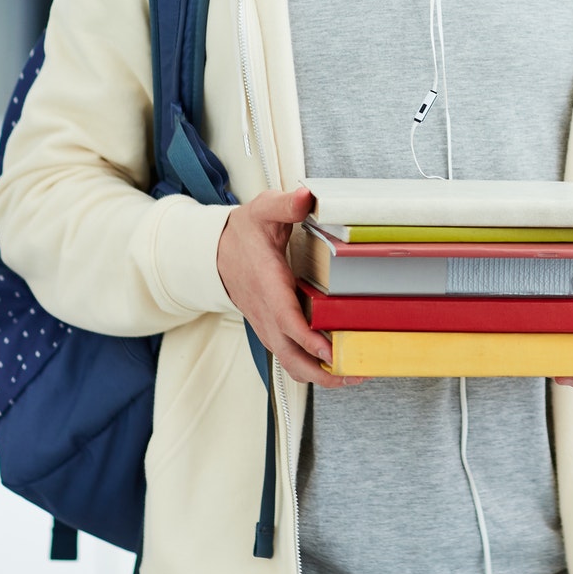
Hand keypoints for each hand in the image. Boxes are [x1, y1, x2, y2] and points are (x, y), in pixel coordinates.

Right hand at [216, 186, 364, 389]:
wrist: (218, 251)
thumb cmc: (245, 233)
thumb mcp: (263, 210)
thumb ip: (285, 204)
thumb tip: (306, 197)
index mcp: (267, 284)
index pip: (286, 318)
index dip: (307, 337)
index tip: (329, 349)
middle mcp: (266, 311)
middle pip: (290, 353)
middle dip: (321, 369)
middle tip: (354, 372)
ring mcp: (267, 325)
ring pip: (289, 361)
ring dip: (319, 374)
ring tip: (353, 375)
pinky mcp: (271, 329)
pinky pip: (289, 355)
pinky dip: (311, 367)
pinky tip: (335, 366)